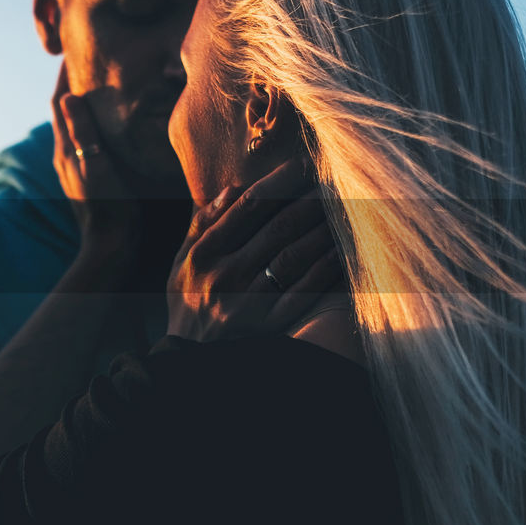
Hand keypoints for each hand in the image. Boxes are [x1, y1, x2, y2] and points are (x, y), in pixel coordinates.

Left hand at [50, 62, 138, 254]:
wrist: (111, 244)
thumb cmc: (110, 206)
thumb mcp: (97, 166)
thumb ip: (82, 133)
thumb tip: (66, 96)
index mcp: (66, 148)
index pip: (60, 100)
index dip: (65, 74)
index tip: (72, 48)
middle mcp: (64, 154)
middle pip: (63, 109)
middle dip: (69, 82)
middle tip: (82, 57)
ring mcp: (72, 166)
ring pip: (71, 124)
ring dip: (77, 101)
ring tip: (91, 80)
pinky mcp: (83, 175)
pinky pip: (80, 138)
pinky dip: (85, 120)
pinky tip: (99, 120)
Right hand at [167, 158, 341, 341]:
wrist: (188, 360)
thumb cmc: (188, 303)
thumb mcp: (181, 263)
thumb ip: (202, 225)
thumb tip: (234, 188)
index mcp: (203, 253)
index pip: (248, 206)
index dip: (280, 181)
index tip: (304, 164)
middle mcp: (225, 274)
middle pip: (277, 227)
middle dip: (310, 200)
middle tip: (335, 180)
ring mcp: (247, 301)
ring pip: (294, 256)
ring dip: (323, 229)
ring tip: (344, 209)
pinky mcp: (268, 324)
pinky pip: (303, 291)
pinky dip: (325, 269)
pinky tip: (342, 251)